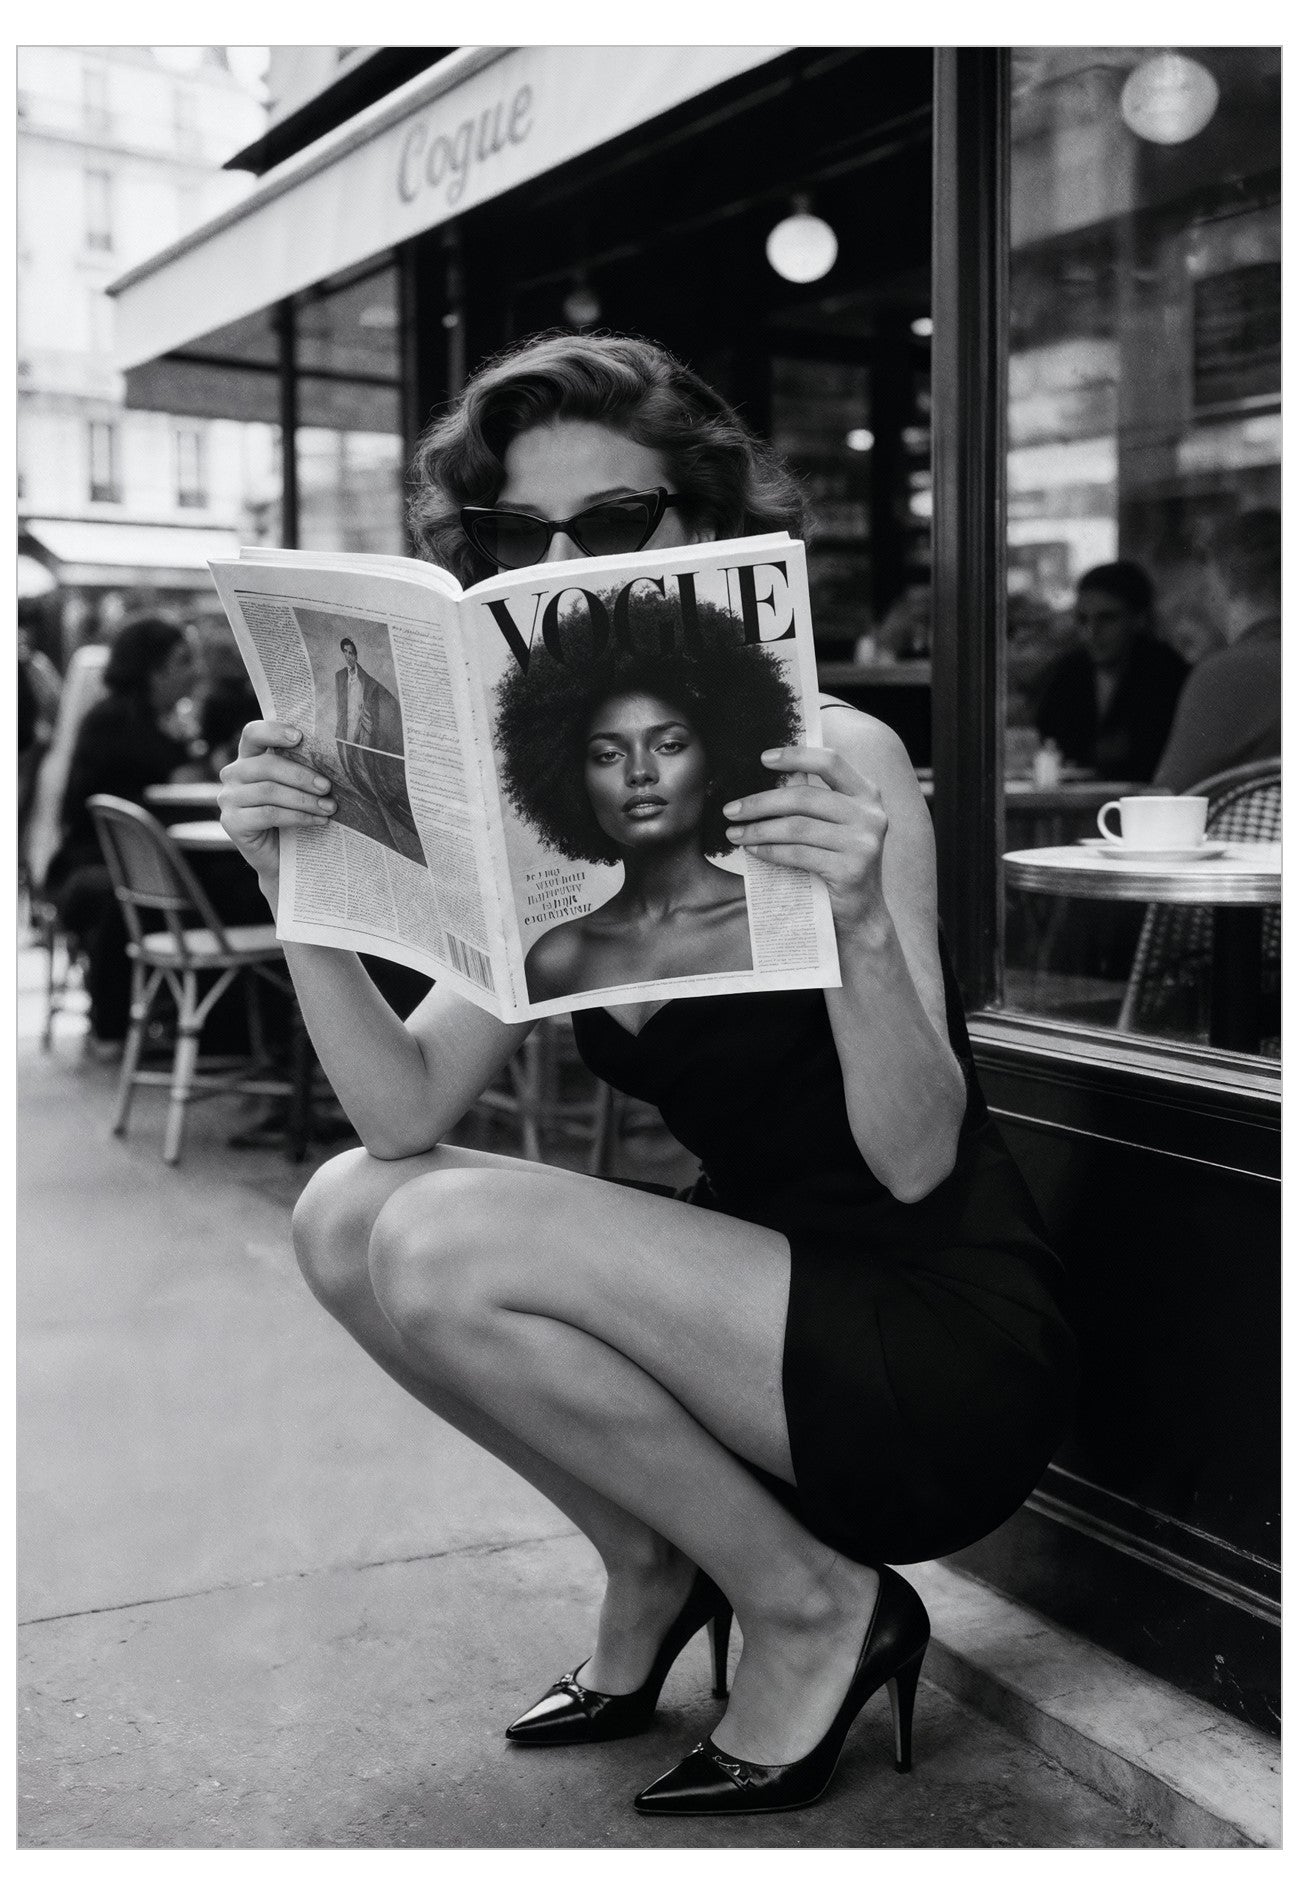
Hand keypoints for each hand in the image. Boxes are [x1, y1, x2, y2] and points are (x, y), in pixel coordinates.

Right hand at [217, 720, 335, 892]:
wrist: (283, 858)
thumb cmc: (294, 815)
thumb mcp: (297, 787)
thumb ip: (302, 768)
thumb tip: (334, 758)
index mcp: (248, 758)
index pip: (253, 734)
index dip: (273, 731)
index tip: (299, 736)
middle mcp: (233, 774)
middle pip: (266, 765)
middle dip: (301, 775)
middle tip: (327, 786)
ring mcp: (228, 798)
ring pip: (269, 791)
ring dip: (304, 799)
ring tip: (329, 807)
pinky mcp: (231, 822)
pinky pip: (268, 814)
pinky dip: (298, 817)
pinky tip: (319, 821)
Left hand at [723, 745, 886, 928]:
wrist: (861, 911)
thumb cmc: (839, 862)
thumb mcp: (836, 825)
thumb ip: (815, 802)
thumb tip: (768, 780)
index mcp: (867, 794)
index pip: (831, 762)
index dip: (796, 756)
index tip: (763, 759)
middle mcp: (870, 815)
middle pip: (805, 797)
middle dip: (761, 802)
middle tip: (731, 810)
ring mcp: (863, 843)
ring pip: (797, 827)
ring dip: (759, 830)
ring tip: (735, 834)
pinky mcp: (850, 869)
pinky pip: (799, 854)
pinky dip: (770, 852)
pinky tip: (753, 851)